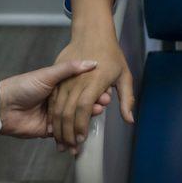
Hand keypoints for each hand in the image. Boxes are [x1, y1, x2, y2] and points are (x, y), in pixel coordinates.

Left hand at [0, 60, 109, 138]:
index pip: (81, 89)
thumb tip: (92, 62)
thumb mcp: (47, 75)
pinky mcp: (48, 131)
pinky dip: (73, 135)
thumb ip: (69, 69)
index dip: (93, 89)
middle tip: (105, 101)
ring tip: (97, 112)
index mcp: (59, 87)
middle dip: (93, 103)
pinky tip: (84, 132)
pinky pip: (63, 134)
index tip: (106, 88)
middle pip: (80, 104)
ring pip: (74, 119)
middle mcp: (58, 101)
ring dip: (86, 118)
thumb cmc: (23, 86)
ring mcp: (54, 116)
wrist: (2, 107)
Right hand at [49, 33, 134, 153]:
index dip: (81, 125)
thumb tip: (130, 121)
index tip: (82, 139)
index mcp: (94, 81)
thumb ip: (127, 99)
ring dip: (58, 128)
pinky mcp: (56, 78)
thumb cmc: (112, 54)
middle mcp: (76, 81)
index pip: (84, 108)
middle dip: (68, 133)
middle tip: (72, 148)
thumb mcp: (125, 75)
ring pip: (57, 108)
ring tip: (62, 144)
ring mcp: (64, 79)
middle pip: (68, 112)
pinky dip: (51, 116)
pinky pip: (52, 101)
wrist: (92, 33)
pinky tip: (53, 129)